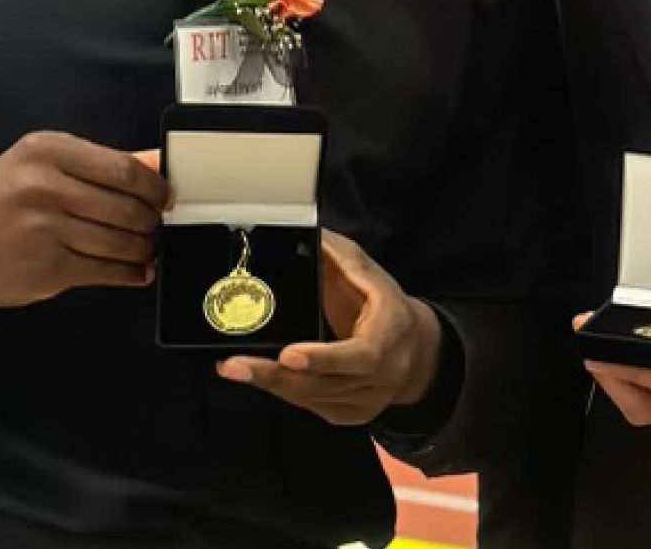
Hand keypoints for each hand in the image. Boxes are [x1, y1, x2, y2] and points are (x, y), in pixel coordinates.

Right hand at [0, 134, 168, 308]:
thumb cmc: (3, 197)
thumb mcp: (43, 162)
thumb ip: (100, 163)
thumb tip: (157, 163)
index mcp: (47, 151)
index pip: (123, 169)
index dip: (155, 187)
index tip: (165, 195)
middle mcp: (44, 187)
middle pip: (127, 207)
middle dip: (151, 220)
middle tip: (155, 224)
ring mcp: (45, 229)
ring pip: (121, 241)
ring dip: (143, 248)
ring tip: (145, 247)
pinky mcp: (48, 268)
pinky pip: (106, 271)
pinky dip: (131, 273)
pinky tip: (136, 270)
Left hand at [216, 231, 442, 425]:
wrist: (418, 352)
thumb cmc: (388, 308)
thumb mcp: (373, 277)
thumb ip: (343, 258)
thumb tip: (310, 234)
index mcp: (388, 338)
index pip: (359, 356)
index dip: (324, 358)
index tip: (288, 354)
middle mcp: (380, 378)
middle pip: (324, 385)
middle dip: (275, 376)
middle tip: (234, 366)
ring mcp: (365, 403)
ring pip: (312, 399)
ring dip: (270, 384)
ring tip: (232, 368)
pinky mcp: (350, 416)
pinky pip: (311, 407)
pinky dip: (283, 392)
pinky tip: (257, 377)